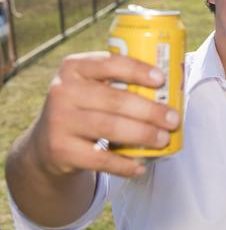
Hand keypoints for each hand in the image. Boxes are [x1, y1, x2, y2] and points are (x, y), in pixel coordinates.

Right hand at [28, 52, 179, 178]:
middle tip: (173, 119)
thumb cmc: (86, 108)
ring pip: (110, 128)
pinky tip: (141, 166)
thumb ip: (119, 82)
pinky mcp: (61, 150)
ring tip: (163, 139)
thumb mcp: (92, 87)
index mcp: (74, 67)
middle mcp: (62, 91)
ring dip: (143, 134)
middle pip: (115, 100)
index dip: (137, 71)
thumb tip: (171, 88)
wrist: (47, 143)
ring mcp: (59, 121)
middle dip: (150, 111)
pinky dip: (124, 164)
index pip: (109, 63)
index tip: (161, 80)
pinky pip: (100, 159)